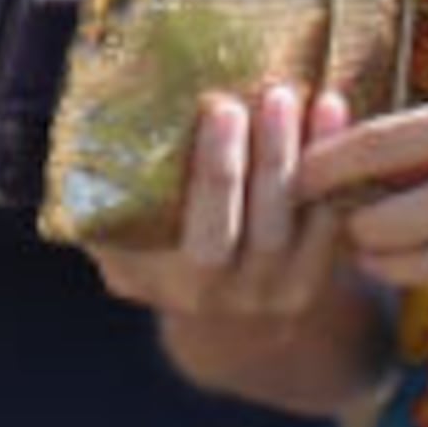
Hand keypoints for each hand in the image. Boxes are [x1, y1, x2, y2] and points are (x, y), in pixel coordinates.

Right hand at [91, 80, 384, 335]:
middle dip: (269, 159)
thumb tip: (89, 139)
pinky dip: (337, 171)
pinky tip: (338, 117)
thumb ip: (108, 212)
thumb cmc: (162, 263)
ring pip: (302, 225)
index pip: (204, 235)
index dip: (217, 172)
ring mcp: (279, 292)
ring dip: (310, 159)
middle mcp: (231, 296)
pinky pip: (333, 222)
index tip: (221, 108)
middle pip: (261, 229)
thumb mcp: (126, 252)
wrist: (225, 331)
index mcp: (176, 285)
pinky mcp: (317, 278)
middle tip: (274, 96)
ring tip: (315, 99)